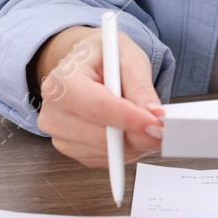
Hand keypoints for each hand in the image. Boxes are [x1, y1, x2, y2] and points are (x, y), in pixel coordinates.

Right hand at [33, 25, 164, 167]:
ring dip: (134, 144)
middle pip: (102, 136)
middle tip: (163, 127)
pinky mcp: (70, 150)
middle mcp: (53, 111)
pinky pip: (105, 160)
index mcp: (61, 82)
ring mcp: (59, 134)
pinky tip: (129, 131)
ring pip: (107, 152)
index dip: (130, 119)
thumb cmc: (103, 57)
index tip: (157, 124)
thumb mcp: (126, 57)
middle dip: (138, 135)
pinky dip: (124, 151)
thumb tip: (155, 115)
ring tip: (144, 122)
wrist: (86, 64)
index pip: (98, 108)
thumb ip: (140, 86)